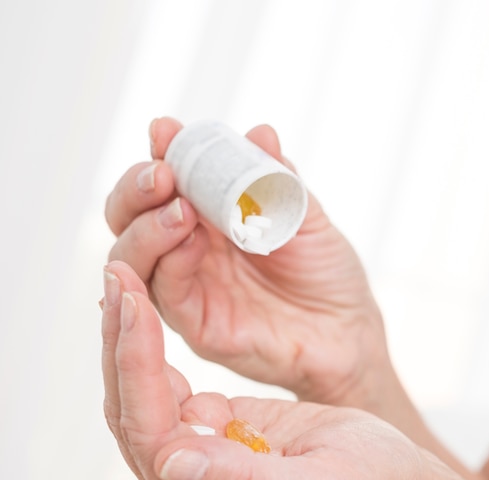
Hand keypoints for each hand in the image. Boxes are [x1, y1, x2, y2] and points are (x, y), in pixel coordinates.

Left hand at [101, 260, 429, 479]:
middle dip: (123, 343)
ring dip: (129, 339)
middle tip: (119, 276)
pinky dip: (152, 346)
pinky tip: (144, 309)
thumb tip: (170, 462)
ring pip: (142, 396)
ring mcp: (196, 460)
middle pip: (133, 414)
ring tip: (124, 281)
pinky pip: (166, 387)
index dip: (139, 370)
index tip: (136, 305)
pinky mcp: (210, 431)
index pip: (153, 439)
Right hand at [105, 118, 387, 404]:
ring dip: (147, 227)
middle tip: (162, 173)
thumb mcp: (305, 216)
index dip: (159, 156)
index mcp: (209, 220)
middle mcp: (189, 253)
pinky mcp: (199, 328)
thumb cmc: (327, 273)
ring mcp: (190, 290)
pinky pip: (167, 296)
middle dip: (135, 189)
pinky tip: (193, 240)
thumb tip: (260, 133)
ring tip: (181, 208)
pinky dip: (171, 262)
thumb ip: (276, 180)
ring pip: (132, 258)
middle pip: (128, 219)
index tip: (165, 131)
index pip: (161, 185)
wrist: (350, 329)